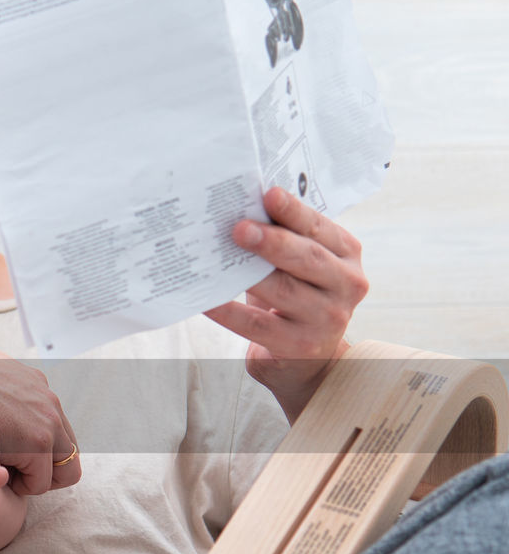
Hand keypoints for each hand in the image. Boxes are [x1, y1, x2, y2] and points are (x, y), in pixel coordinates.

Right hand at [0, 339, 79, 494]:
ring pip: (64, 468)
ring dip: (38, 477)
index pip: (57, 424)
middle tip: (18, 472)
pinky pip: (42, 479)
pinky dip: (26, 485)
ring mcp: (46, 418)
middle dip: (48, 466)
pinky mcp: (36, 441)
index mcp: (36, 383)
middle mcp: (48, 399)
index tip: (15, 455)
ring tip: (7, 475)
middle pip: (70, 449)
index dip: (42, 449)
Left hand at [204, 187, 367, 420]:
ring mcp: (326, 318)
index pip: (319, 229)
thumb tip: (241, 208)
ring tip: (219, 257)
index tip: (268, 194)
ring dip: (250, 273)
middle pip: (307, 258)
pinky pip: (258, 325)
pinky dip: (230, 311)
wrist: (308, 360)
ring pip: (284, 291)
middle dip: (272, 241)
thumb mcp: (300, 267)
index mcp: (346, 255)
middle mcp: (345, 284)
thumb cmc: (296, 299)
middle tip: (240, 228)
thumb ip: (285, 240)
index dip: (294, 211)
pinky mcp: (299, 346)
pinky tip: (207, 300)